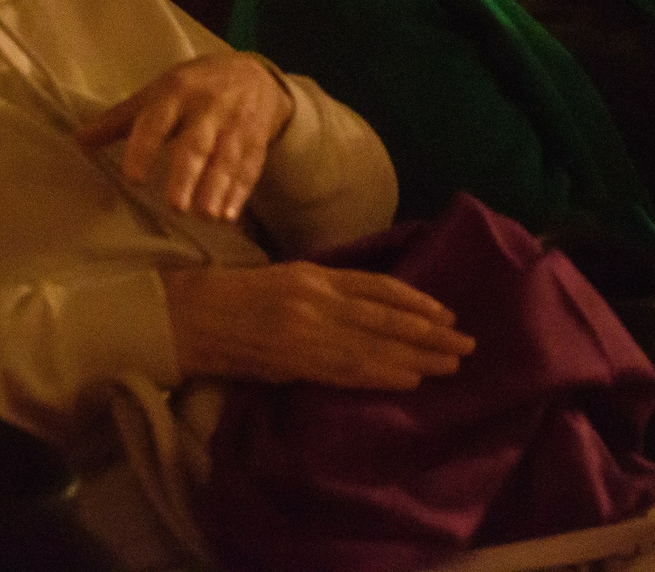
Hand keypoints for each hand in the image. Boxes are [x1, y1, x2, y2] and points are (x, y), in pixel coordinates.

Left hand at [77, 50, 293, 220]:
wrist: (256, 73)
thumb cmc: (195, 86)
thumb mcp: (158, 92)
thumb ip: (120, 119)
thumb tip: (77, 141)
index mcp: (177, 93)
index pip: (158, 121)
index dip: (146, 148)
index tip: (134, 178)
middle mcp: (208, 109)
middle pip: (197, 144)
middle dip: (187, 174)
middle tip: (175, 205)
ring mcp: (236, 126)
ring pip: (226, 159)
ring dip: (217, 188)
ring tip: (205, 216)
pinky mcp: (256, 142)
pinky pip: (248, 168)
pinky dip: (239, 193)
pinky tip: (228, 216)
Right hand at [162, 262, 475, 388]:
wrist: (187, 315)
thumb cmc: (234, 297)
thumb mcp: (288, 280)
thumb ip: (328, 292)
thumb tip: (372, 312)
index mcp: (317, 274)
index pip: (379, 286)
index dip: (417, 301)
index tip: (447, 315)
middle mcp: (318, 297)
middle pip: (386, 317)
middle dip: (429, 333)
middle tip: (467, 345)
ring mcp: (307, 329)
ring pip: (374, 345)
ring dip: (416, 357)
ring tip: (450, 365)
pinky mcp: (292, 359)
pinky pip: (346, 370)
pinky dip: (382, 374)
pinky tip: (408, 380)